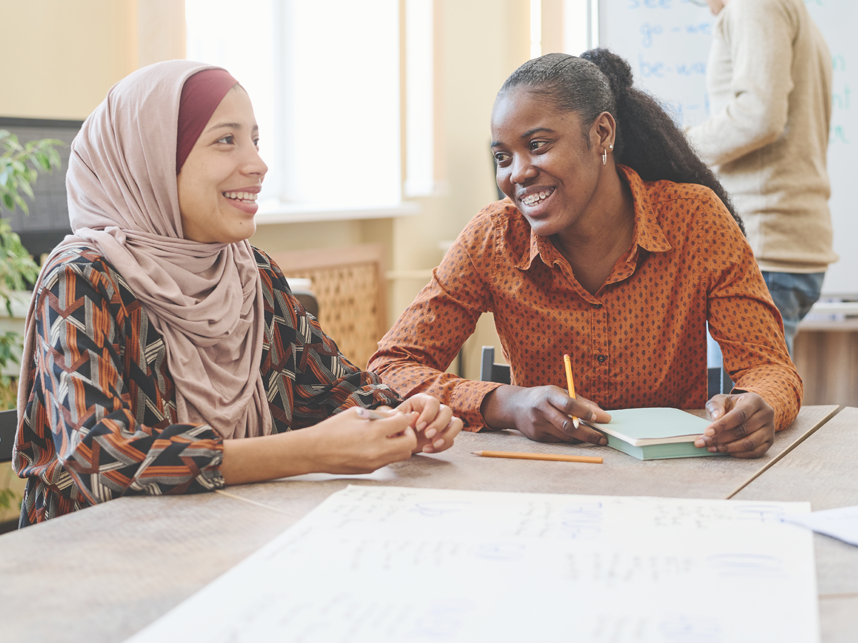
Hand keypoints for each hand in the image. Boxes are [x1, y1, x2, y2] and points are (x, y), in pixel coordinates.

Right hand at [305, 406, 418, 473]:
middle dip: (407, 433)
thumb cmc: (333, 429)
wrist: (314, 451)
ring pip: (403, 455)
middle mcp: (377, 450)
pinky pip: (389, 461)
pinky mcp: (370, 470)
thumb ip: (379, 415)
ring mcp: (375, 463)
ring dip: (400, 444)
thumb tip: (396, 415)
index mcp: (373, 432)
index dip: (402, 418)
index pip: (403, 423)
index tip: (396, 417)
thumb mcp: (356, 413)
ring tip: (388, 437)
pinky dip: (389, 452)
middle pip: (409, 443)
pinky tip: (376, 445)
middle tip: (398, 429)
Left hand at [394, 393, 463, 453]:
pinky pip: (451, 440)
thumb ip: (402, 417)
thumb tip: (416, 416)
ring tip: (434, 444)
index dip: (428, 414)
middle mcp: (436, 409)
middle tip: (427, 435)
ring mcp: (443, 422)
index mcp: (422, 401)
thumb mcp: (394, 420)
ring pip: (457, 423)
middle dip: (439, 424)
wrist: (397, 439)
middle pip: (447, 411)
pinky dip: (441, 447)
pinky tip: (427, 449)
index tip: (418, 427)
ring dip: (448, 435)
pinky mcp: (445, 435)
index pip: (433, 402)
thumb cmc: (396, 425)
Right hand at [481, 385, 611, 443]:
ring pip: (565, 435)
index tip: (600, 418)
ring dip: (581, 437)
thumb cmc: (543, 397)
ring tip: (593, 436)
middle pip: (568, 425)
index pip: (568, 404)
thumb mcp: (560, 393)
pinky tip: (574, 435)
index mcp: (548, 394)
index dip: (584, 412)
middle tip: (603, 437)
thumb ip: (581, 402)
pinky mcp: (536, 436)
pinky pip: (558, 440)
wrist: (515, 406)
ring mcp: (537, 424)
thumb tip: (601, 414)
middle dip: (588, 433)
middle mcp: (541, 409)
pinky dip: (569, 439)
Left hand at [695, 392, 774, 457]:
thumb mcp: (721, 400)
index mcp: (755, 401)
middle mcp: (766, 414)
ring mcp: (770, 429)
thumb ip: (716, 405)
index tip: (707, 432)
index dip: (722, 425)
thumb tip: (716, 417)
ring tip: (712, 448)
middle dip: (721, 438)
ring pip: (750, 443)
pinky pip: (755, 452)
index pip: (739, 415)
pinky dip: (739, 454)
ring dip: (728, 448)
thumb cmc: (732, 405)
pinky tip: (725, 451)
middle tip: (704, 442)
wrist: (747, 410)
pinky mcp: (769, 442)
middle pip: (743, 430)